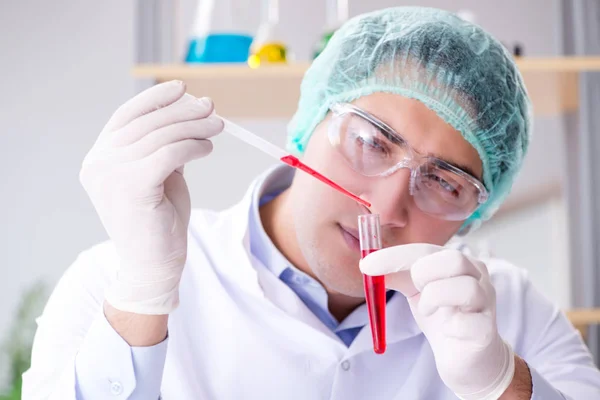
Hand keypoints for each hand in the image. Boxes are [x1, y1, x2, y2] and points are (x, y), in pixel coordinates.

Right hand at [80, 80, 222, 314]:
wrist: (154, 265)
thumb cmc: (158, 220)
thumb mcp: (160, 174)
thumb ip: (165, 143)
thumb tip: (192, 107)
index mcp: (99, 157)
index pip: (126, 115)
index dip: (155, 98)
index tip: (183, 89)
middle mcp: (98, 163)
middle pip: (147, 122)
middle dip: (184, 111)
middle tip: (212, 109)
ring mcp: (110, 174)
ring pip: (162, 135)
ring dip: (195, 128)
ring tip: (217, 129)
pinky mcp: (131, 186)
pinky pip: (170, 152)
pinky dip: (193, 146)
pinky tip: (207, 149)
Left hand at [360, 245, 514, 399]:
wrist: (468, 360)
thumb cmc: (443, 317)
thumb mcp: (415, 291)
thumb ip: (396, 275)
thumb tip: (368, 264)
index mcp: (458, 262)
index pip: (425, 249)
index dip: (394, 256)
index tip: (366, 265)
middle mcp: (477, 277)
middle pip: (454, 259)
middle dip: (423, 272)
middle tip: (415, 288)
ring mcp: (486, 303)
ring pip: (465, 287)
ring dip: (435, 298)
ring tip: (428, 309)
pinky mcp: (486, 331)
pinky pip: (468, 323)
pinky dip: (451, 325)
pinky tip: (448, 329)